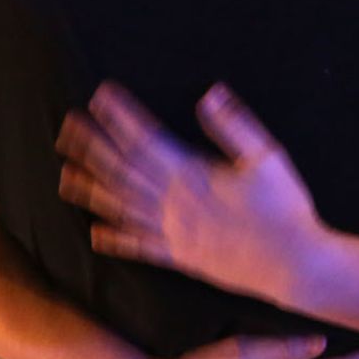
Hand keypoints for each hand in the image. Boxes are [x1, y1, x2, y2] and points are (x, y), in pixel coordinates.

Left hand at [56, 82, 324, 304]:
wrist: (293, 264)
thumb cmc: (285, 208)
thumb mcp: (267, 157)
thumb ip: (235, 126)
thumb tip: (209, 94)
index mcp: (193, 176)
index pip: (147, 140)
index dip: (121, 117)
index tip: (100, 96)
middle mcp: (174, 204)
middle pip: (123, 171)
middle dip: (93, 146)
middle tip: (67, 127)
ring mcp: (174, 233)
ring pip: (122, 208)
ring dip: (92, 190)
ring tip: (65, 174)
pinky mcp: (180, 258)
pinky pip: (140, 248)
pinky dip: (116, 240)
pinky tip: (94, 234)